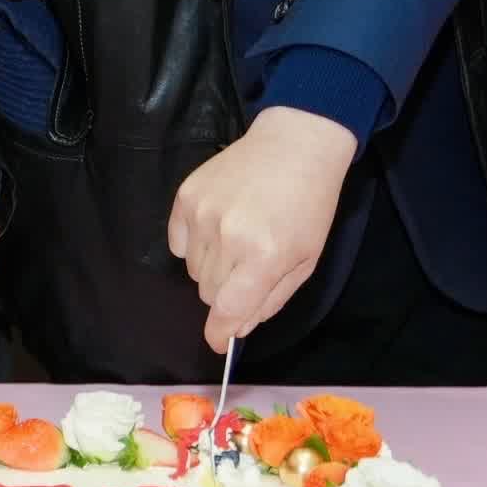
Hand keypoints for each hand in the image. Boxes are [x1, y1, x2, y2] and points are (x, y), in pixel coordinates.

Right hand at [167, 106, 357, 352]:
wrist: (294, 144)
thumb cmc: (309, 206)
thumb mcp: (305, 261)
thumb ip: (271, 300)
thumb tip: (237, 328)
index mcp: (264, 257)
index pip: (227, 311)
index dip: (219, 334)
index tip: (218, 342)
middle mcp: (228, 237)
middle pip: (209, 294)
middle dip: (227, 293)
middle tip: (248, 268)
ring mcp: (203, 214)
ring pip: (193, 270)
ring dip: (212, 267)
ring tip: (236, 240)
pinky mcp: (186, 195)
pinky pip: (177, 243)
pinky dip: (192, 244)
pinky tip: (216, 225)